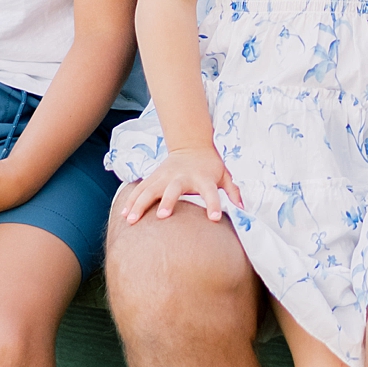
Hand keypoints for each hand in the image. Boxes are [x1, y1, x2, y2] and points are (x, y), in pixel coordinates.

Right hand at [115, 146, 241, 225]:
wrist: (192, 146)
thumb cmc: (210, 166)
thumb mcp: (225, 175)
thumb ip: (233, 190)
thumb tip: (244, 207)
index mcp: (203, 178)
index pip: (211, 192)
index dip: (213, 204)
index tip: (214, 218)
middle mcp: (182, 177)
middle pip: (174, 190)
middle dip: (168, 202)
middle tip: (163, 216)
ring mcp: (165, 176)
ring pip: (150, 190)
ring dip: (140, 204)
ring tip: (130, 220)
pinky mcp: (154, 177)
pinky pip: (140, 189)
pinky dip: (131, 201)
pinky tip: (123, 215)